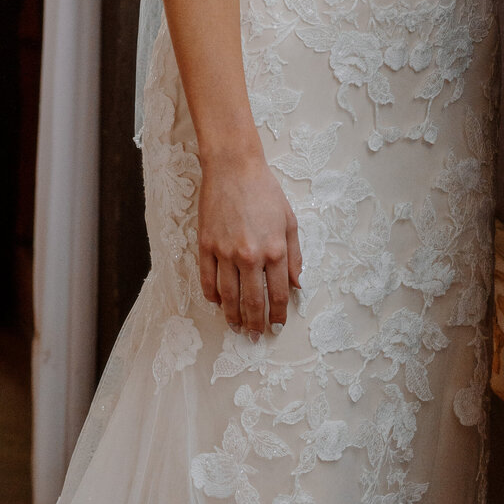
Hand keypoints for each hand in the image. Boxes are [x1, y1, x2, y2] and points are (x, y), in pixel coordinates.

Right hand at [197, 148, 301, 337]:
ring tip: (236, 326)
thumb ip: (294, 255)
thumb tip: (297, 284)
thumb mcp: (289, 221)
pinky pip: (207, 280)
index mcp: (274, 250)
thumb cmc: (264, 191)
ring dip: (233, 316)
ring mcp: (225, 252)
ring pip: (228, 297)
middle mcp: (250, 255)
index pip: (277, 294)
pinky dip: (212, 296)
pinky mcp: (206, 245)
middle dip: (255, 324)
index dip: (278, 315)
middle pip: (252, 302)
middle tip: (255, 336)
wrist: (233, 167)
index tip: (277, 325)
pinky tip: (217, 303)